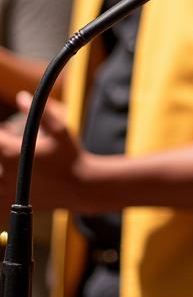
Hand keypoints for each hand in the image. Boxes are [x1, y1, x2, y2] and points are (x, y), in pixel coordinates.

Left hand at [0, 92, 89, 208]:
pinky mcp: (11, 201)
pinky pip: (0, 189)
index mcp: (12, 153)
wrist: (80, 186)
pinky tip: (14, 172)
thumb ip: (40, 112)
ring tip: (16, 156)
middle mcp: (5, 172)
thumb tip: (21, 96)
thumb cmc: (70, 155)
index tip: (5, 129)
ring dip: (2, 163)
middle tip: (10, 139)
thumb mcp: (60, 130)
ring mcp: (7, 189)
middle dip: (2, 143)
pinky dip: (4, 178)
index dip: (0, 131)